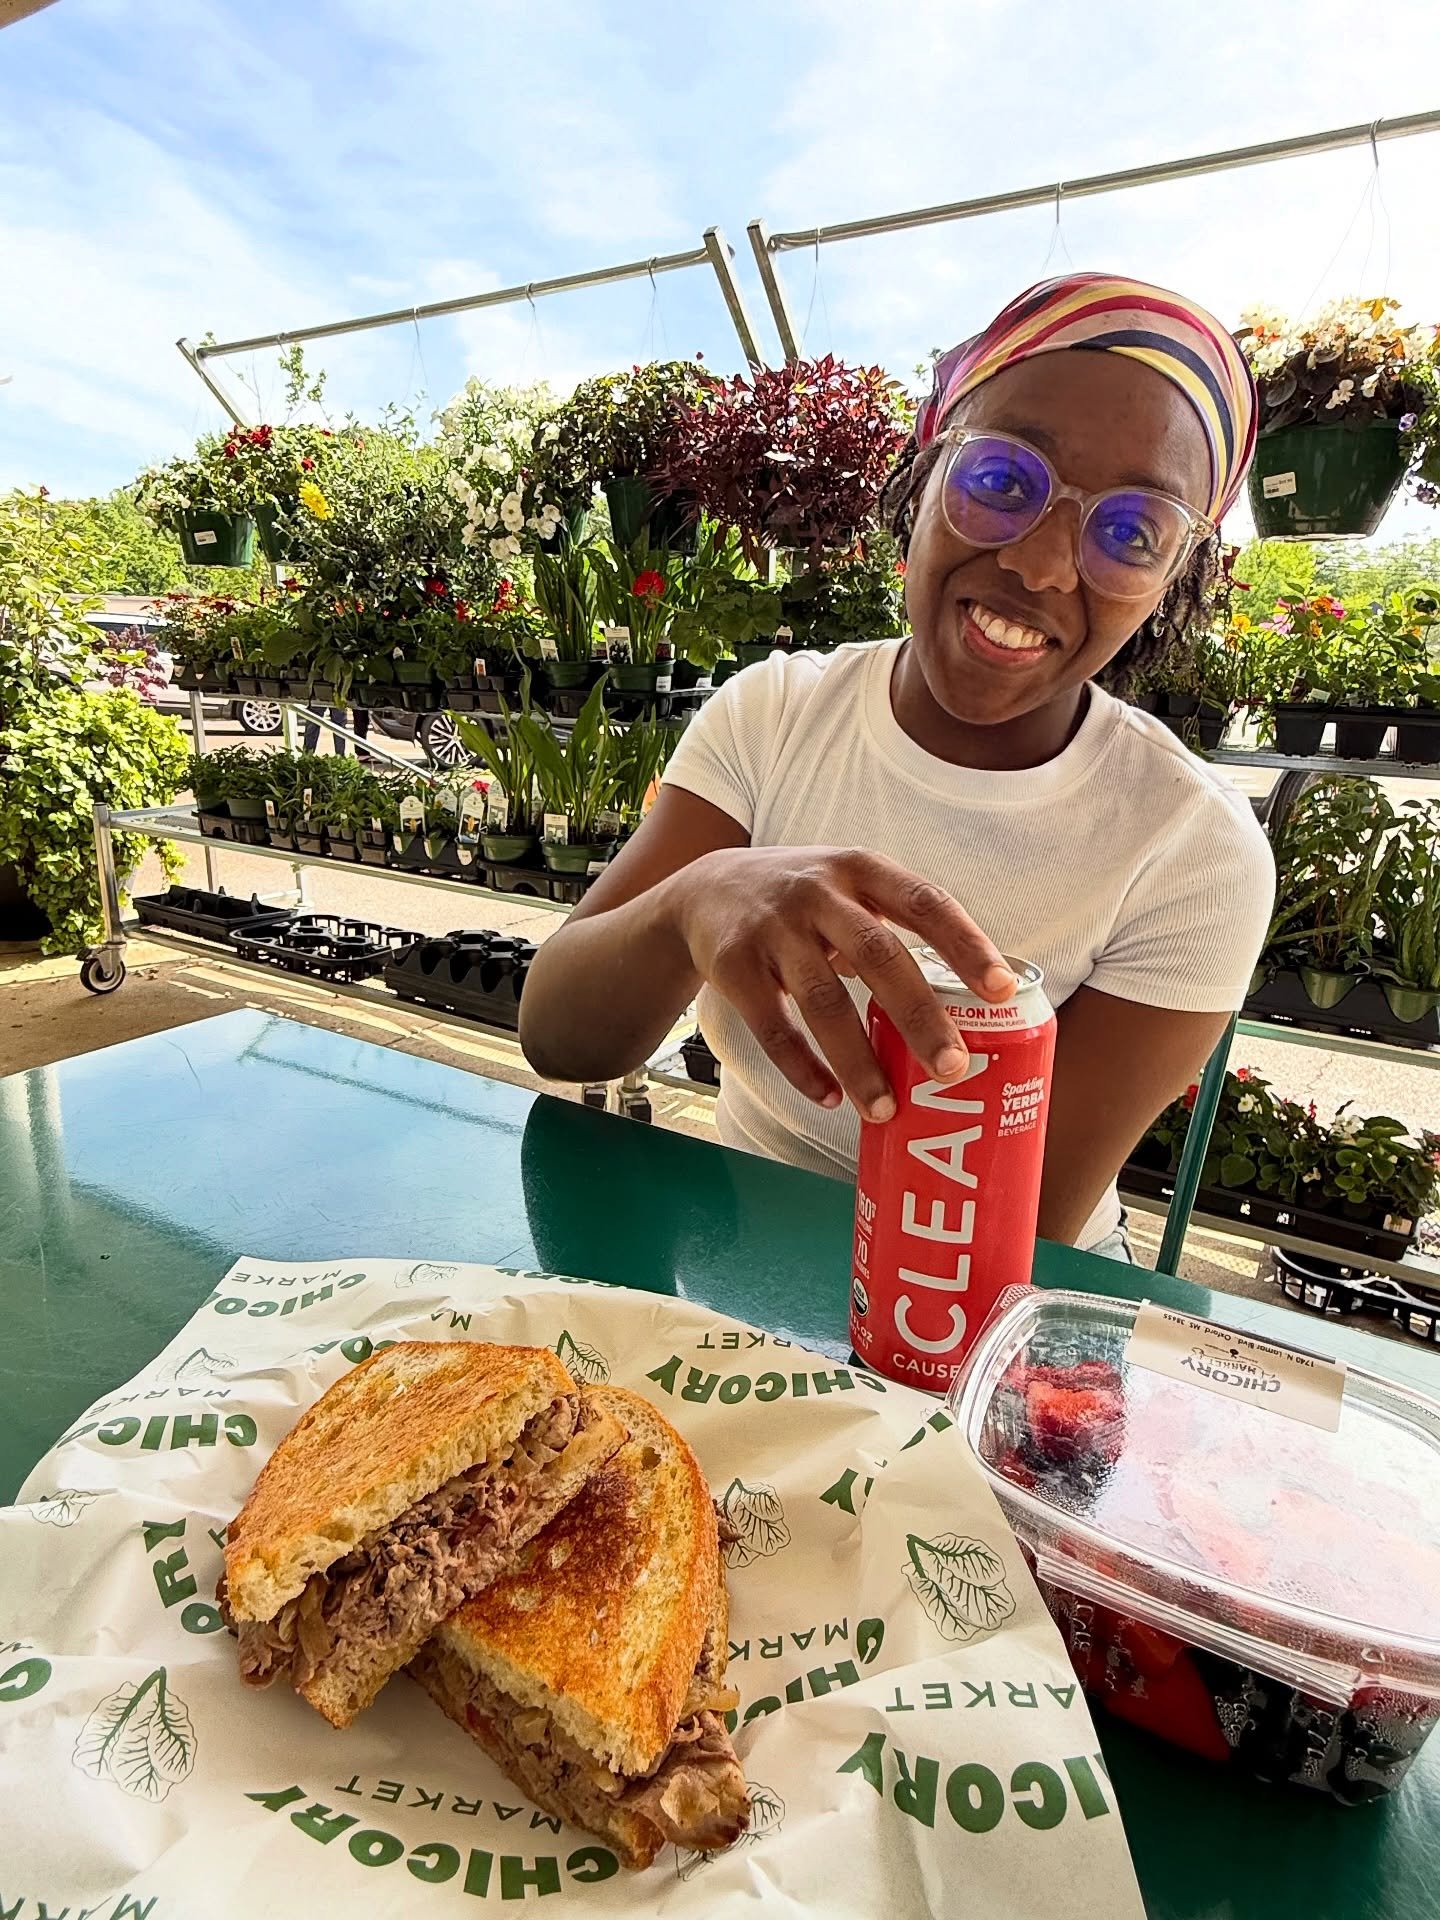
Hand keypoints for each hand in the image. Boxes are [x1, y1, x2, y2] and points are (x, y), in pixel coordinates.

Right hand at [662, 846, 1014, 1120]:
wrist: (702, 890)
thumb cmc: (801, 901)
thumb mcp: (847, 886)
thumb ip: (895, 926)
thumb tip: (967, 1001)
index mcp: (861, 869)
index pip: (925, 902)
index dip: (966, 945)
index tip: (1002, 990)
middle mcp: (818, 892)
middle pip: (879, 955)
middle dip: (919, 1015)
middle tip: (952, 1069)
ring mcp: (772, 928)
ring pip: (824, 1001)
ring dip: (858, 1061)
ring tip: (886, 1109)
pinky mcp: (732, 964)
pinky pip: (773, 1026)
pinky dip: (802, 1068)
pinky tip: (828, 1097)